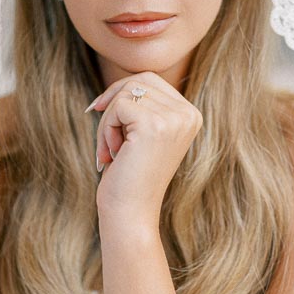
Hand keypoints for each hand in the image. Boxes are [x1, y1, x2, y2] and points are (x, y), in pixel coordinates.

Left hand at [86, 73, 202, 224]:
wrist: (131, 213)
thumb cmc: (131, 177)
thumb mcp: (141, 135)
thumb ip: (142, 107)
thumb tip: (117, 84)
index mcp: (190, 115)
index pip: (151, 80)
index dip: (121, 94)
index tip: (103, 116)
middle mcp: (188, 114)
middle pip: (139, 80)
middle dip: (113, 104)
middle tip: (105, 136)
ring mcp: (174, 119)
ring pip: (126, 93)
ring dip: (108, 121)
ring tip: (109, 151)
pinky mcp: (154, 125)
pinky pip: (119, 106)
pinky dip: (106, 129)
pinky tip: (112, 155)